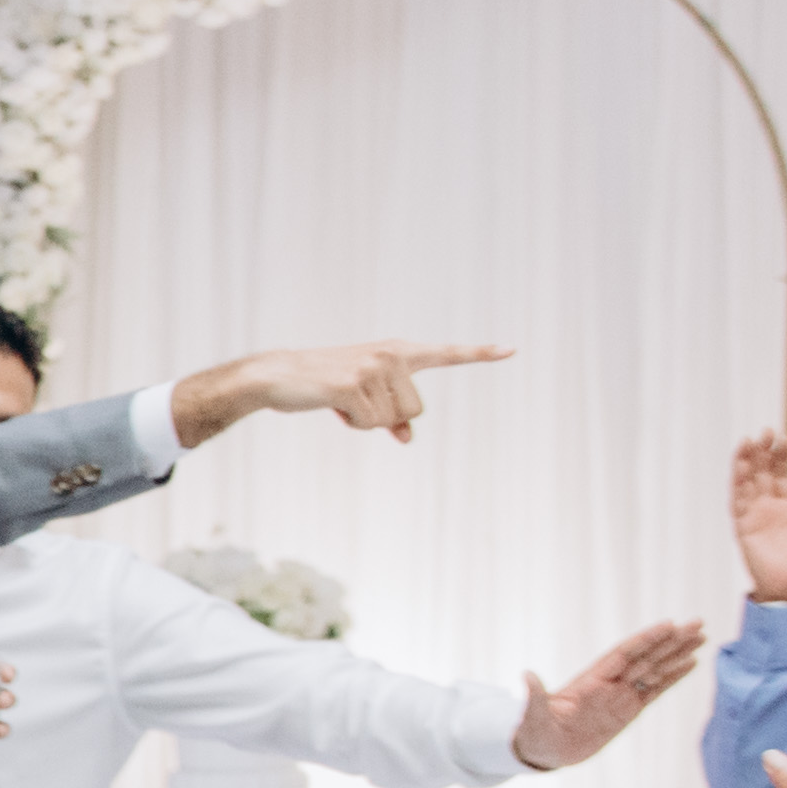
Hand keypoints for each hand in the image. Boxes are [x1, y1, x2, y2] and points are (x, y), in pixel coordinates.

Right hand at [177, 342, 509, 448]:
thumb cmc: (320, 385)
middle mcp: (390, 356)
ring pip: (392, 420)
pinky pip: (370, 424)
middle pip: (415, 410)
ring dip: (366, 421)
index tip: (511, 349)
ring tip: (339, 401)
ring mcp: (372, 368)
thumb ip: (390, 414)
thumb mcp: (360, 398)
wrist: (275, 375)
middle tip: (353, 402)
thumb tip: (408, 438)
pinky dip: (351, 423)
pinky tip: (331, 405)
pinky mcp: (352, 385)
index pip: (445, 353)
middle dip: (386, 417)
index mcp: (396, 352)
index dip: (478, 353)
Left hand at [510, 618, 707, 769]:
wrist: (541, 750)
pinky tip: (690, 663)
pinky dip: (673, 677)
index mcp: (590, 681)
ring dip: (677, 653)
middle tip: (698, 623)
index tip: (669, 625)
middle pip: (646, 656)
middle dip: (671, 640)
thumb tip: (525, 675)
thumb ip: (535, 697)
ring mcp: (620, 695)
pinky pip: (655, 690)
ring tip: (701, 637)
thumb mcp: (532, 717)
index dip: (646, 640)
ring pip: (655, 669)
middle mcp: (609, 683)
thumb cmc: (534, 732)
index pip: (623, 654)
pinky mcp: (628, 710)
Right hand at [726, 429, 786, 605]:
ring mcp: (755, 517)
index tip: (784, 438)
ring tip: (749, 442)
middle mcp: (768, 509)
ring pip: (747, 484)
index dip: (782, 457)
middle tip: (765, 432)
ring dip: (746, 463)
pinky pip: (738, 502)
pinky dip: (738, 484)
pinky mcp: (744, 528)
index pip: (781, 476)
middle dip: (763, 453)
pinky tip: (741, 467)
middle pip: (762, 474)